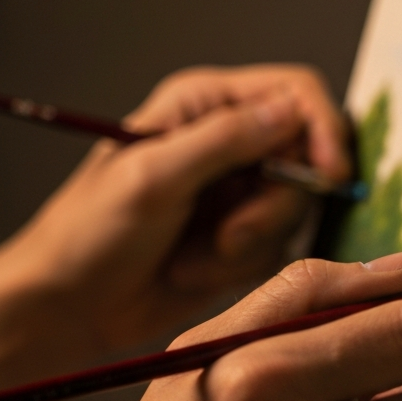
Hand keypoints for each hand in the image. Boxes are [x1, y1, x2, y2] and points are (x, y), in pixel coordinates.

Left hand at [0, 65, 348, 400]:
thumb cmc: (91, 233)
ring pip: (295, 210)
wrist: (72, 307)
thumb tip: (292, 110)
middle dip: (274, 207)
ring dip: (251, 242)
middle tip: (230, 237)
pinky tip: (196, 268)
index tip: (329, 176)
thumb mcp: (155, 178)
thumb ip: (226, 139)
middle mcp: (229, 141)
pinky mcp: (245, 235)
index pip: (297, 93)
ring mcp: (239, 191)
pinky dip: (242, 266)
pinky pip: (279, 246)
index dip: (324, 129)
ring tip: (197, 256)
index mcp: (205, 105)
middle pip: (307, 159)